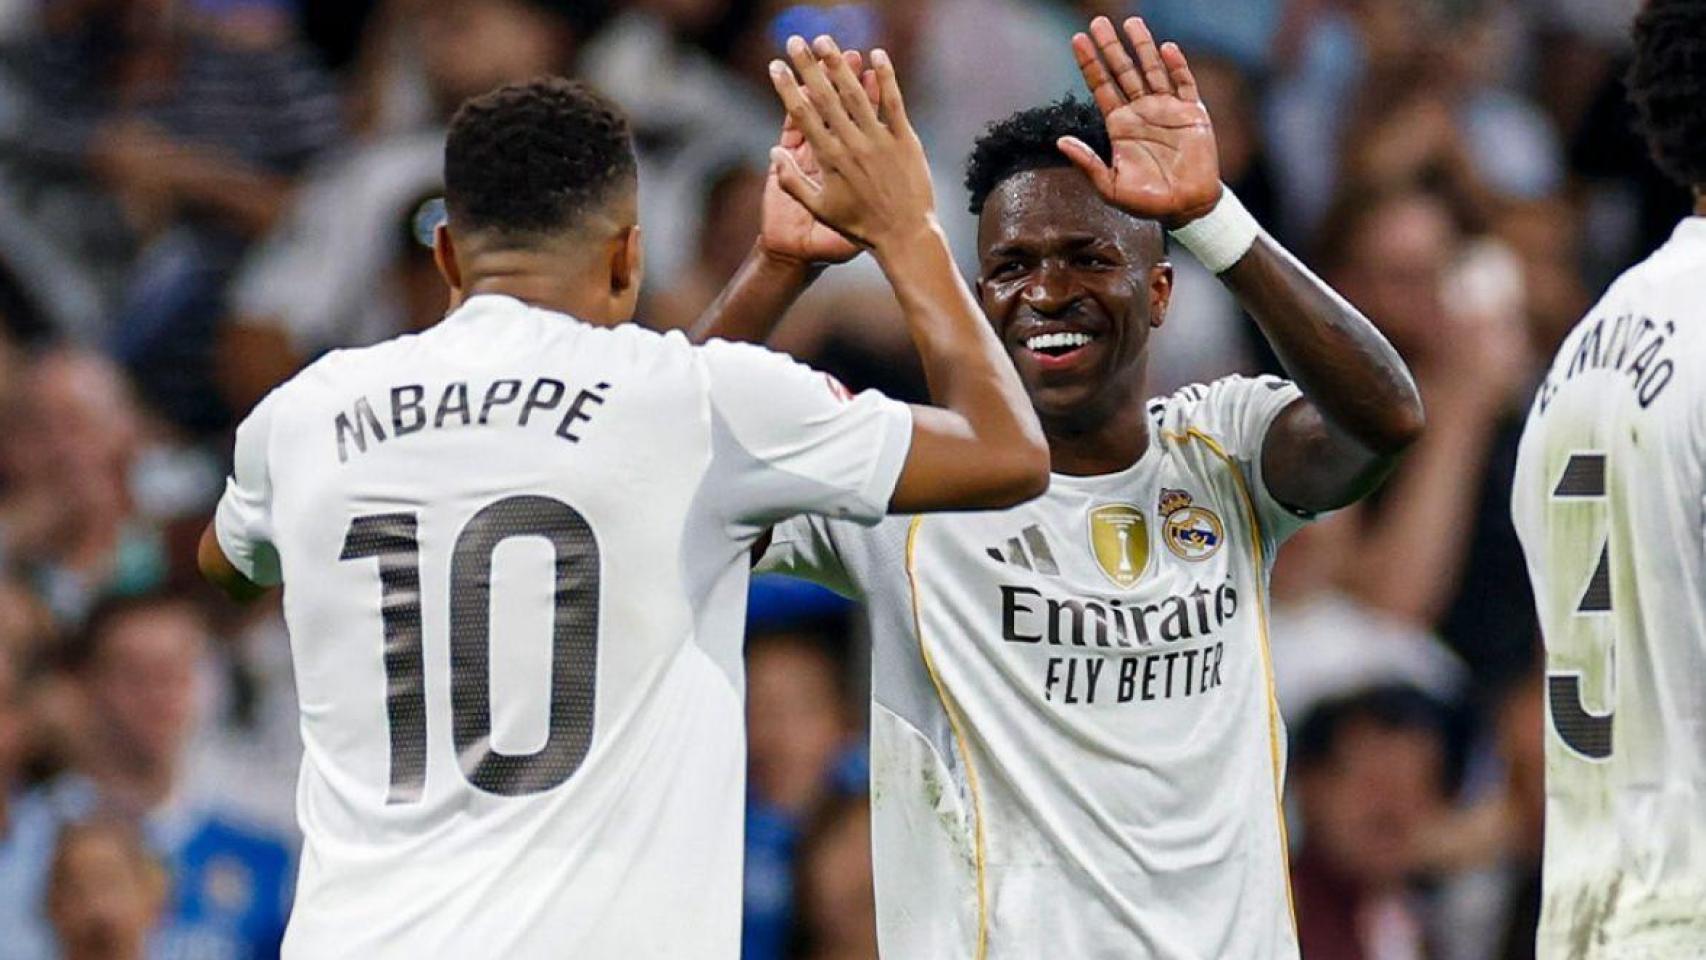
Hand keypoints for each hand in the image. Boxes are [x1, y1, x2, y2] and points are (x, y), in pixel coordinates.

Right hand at [766, 36, 936, 252]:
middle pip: (826, 97)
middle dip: (808, 66)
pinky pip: (893, 103)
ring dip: (840, 64)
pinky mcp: (904, 140)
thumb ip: (793, 182)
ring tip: (826, 41)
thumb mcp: (820, 209)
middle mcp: (853, 145)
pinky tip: (876, 56)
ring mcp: (880, 140)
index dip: (787, 87)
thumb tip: (773, 153)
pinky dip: (885, 78)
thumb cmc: (859, 227)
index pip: (803, 115)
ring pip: (856, 94)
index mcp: (830, 160)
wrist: (904, 238)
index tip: (775, 65)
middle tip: (796, 41)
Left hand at [1062, 17, 1222, 228]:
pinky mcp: (1192, 112)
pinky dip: (1176, 66)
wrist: (1186, 208)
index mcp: (1119, 125)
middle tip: (1098, 22)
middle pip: (1123, 70)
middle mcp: (1141, 111)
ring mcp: (1167, 108)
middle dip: (1111, 46)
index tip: (1077, 39)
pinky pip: (1184, 83)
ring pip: (1152, 69)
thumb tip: (1060, 141)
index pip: (1101, 86)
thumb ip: (1087, 162)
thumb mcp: (1110, 186)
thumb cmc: (1146, 202)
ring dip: (1142, 46)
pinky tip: (1166, 48)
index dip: (1090, 63)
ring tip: (1132, 22)